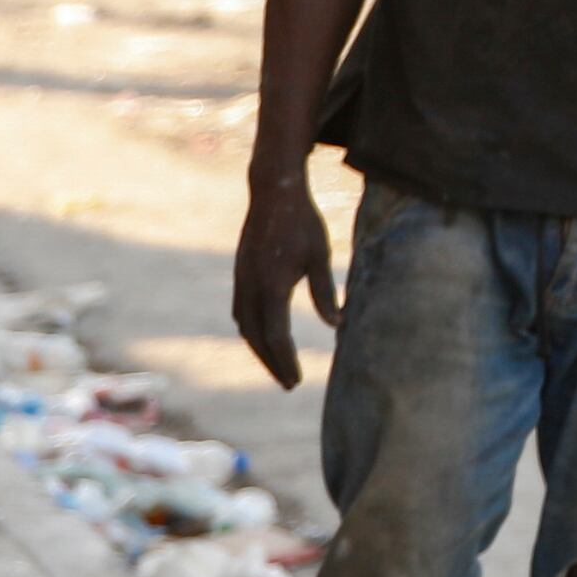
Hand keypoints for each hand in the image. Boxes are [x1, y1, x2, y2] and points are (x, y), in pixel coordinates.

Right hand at [232, 170, 342, 387]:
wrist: (272, 192)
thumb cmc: (303, 222)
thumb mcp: (321, 255)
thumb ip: (325, 291)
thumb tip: (337, 325)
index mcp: (273, 285)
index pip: (277, 336)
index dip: (286, 361)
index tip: (296, 381)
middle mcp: (251, 287)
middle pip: (258, 338)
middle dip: (272, 364)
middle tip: (289, 384)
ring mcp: (241, 281)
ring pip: (246, 327)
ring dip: (260, 350)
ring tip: (276, 365)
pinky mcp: (240, 275)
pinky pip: (241, 313)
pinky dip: (252, 331)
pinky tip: (263, 336)